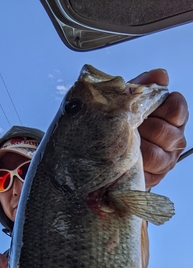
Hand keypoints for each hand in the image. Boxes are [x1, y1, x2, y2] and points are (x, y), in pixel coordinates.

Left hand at [130, 69, 188, 188]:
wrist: (104, 150)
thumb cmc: (122, 123)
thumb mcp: (130, 100)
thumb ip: (145, 85)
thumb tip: (161, 75)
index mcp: (173, 118)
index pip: (177, 109)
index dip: (160, 108)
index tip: (145, 108)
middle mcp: (174, 140)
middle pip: (166, 133)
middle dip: (143, 129)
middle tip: (129, 127)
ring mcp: (166, 160)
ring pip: (156, 155)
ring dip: (137, 148)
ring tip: (125, 143)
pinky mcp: (154, 177)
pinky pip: (147, 173)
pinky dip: (134, 165)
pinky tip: (125, 159)